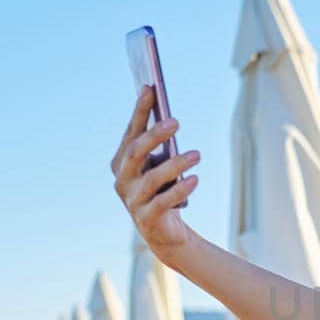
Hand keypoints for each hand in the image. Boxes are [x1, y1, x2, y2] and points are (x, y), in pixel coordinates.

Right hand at [112, 85, 199, 260]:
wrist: (163, 231)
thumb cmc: (162, 189)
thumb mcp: (159, 165)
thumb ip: (160, 144)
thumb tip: (168, 116)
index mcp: (122, 161)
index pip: (131, 132)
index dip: (139, 111)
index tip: (150, 88)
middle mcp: (122, 179)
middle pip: (136, 152)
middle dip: (154, 135)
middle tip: (176, 122)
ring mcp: (132, 200)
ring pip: (152, 178)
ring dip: (175, 164)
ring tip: (197, 154)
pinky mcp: (147, 218)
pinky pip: (163, 202)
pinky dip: (180, 189)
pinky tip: (195, 179)